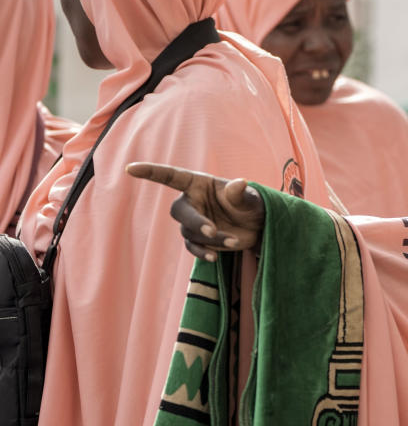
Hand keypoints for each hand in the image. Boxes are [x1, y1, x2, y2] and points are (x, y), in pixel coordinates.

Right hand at [126, 162, 264, 261]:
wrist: (258, 226)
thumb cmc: (251, 204)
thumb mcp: (250, 197)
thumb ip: (240, 193)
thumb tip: (240, 183)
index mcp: (199, 184)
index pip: (171, 176)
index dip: (151, 172)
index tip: (131, 168)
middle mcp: (192, 202)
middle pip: (179, 212)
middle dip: (194, 222)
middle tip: (212, 230)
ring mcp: (193, 222)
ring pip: (190, 233)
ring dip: (210, 239)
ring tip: (234, 241)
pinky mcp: (198, 240)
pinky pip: (193, 247)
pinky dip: (203, 252)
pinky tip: (214, 257)